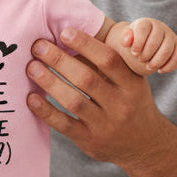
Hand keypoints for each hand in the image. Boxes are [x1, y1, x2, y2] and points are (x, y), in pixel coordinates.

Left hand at [26, 27, 161, 167]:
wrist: (145, 145)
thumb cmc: (131, 103)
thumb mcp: (132, 82)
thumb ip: (111, 63)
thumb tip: (72, 37)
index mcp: (132, 85)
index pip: (109, 60)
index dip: (86, 44)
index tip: (64, 32)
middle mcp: (120, 105)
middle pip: (86, 79)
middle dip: (59, 60)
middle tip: (38, 47)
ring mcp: (105, 126)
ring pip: (74, 101)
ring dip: (49, 82)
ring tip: (32, 67)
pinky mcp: (89, 141)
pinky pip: (64, 125)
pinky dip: (46, 111)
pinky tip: (31, 98)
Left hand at [120, 18, 176, 74]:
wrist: (142, 47)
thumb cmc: (132, 44)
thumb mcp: (126, 41)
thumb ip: (125, 40)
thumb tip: (127, 40)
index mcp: (145, 23)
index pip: (143, 29)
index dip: (138, 42)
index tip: (134, 53)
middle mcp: (160, 27)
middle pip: (156, 39)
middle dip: (147, 53)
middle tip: (140, 60)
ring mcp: (170, 36)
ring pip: (168, 48)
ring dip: (158, 61)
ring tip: (148, 67)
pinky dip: (170, 66)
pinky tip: (160, 70)